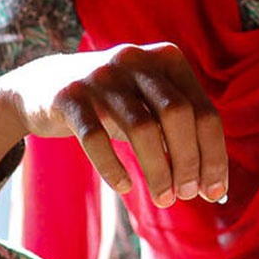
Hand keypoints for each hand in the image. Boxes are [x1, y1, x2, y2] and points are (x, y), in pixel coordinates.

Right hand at [3, 43, 227, 206]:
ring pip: (141, 128)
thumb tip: (214, 186)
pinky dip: (114, 168)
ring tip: (163, 199)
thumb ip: (181, 133)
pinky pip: (96, 139)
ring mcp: (101, 76)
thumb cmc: (112, 103)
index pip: (203, 110)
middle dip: (188, 161)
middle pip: (177, 114)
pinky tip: (124, 186)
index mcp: (166, 59)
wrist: (43, 85)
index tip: (215, 192)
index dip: (214, 155)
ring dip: (158, 171)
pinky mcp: (69, 96)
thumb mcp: (149, 105)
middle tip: (187, 195)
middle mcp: (135, 60)